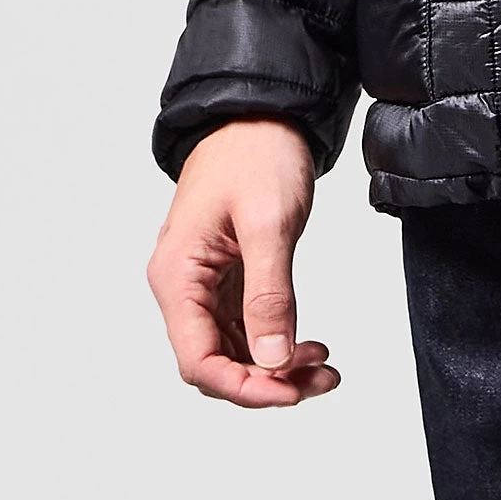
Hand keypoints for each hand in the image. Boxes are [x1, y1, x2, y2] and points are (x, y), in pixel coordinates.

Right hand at [146, 118, 340, 406]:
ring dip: (276, 366)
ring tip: (323, 368)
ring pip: (234, 348)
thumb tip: (272, 359)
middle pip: (216, 361)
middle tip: (320, 380)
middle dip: (267, 380)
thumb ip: (269, 294)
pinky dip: (276, 340)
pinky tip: (308, 344)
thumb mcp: (268, 221)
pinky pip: (246, 325)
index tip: (290, 391)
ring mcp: (205, 281)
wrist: (261, 108)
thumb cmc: (255, 150)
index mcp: (177, 275)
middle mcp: (183, 285)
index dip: (244, 387)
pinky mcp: (229, 274)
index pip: (198, 360)